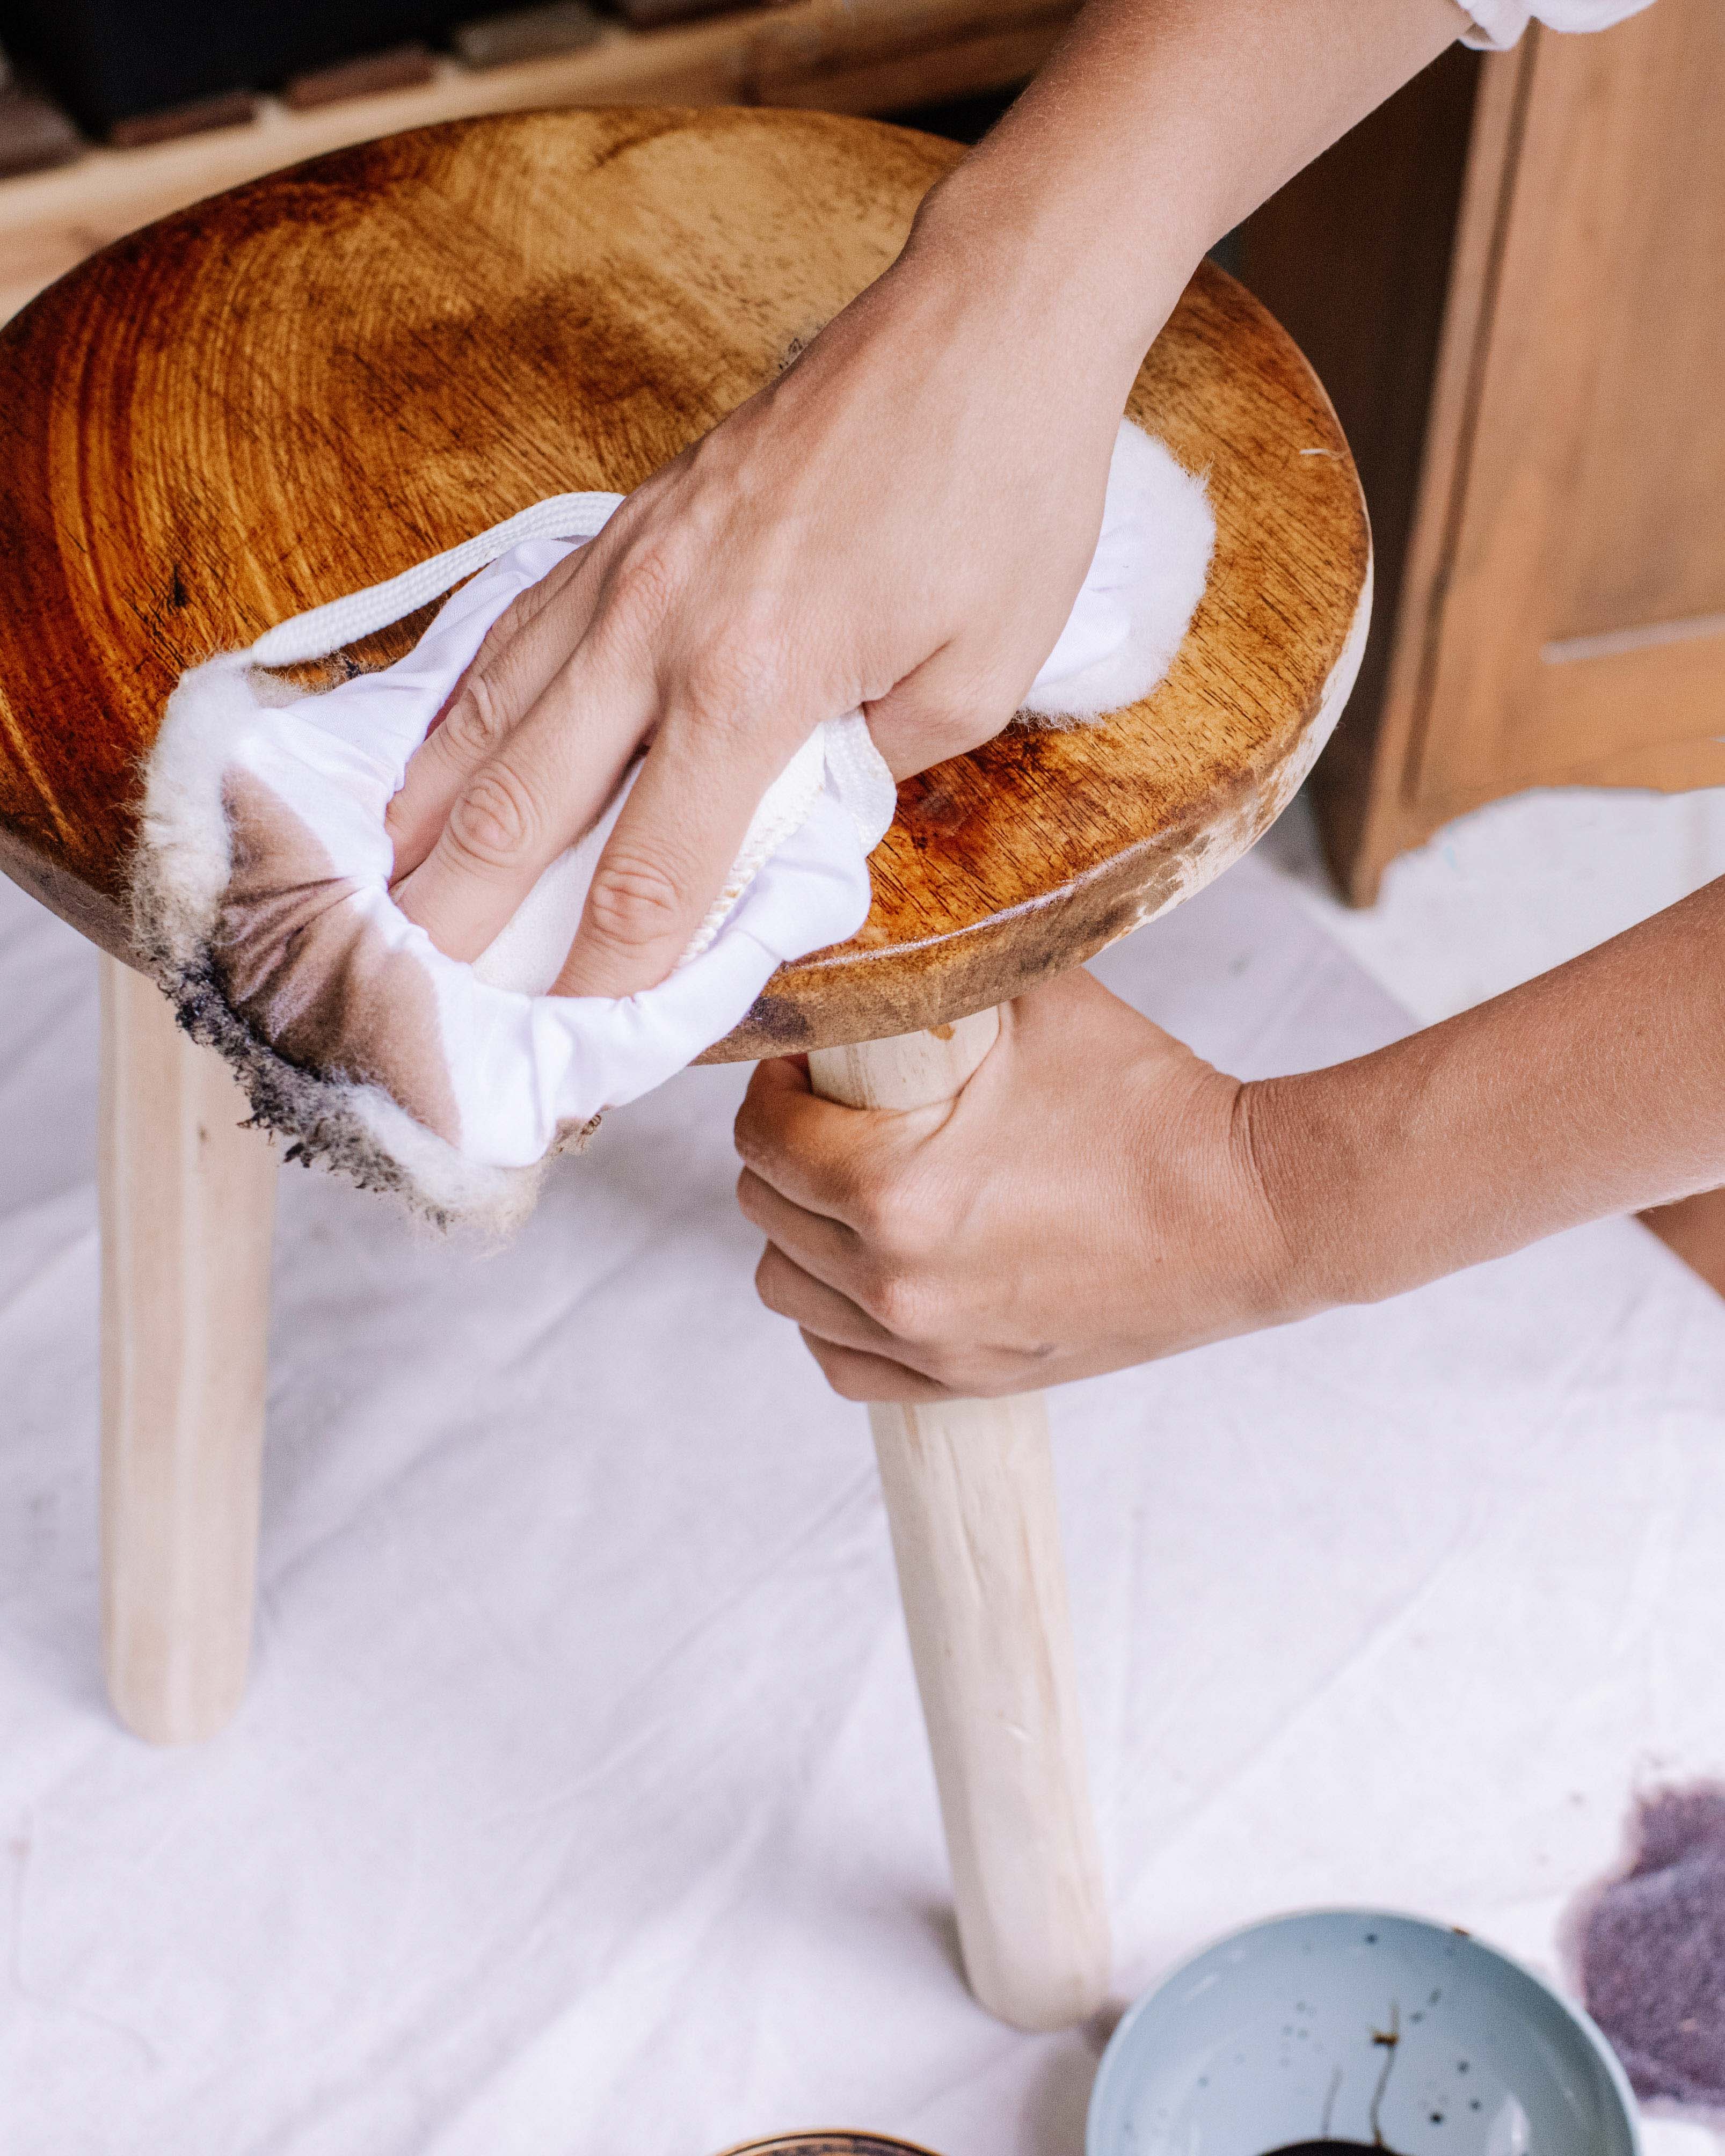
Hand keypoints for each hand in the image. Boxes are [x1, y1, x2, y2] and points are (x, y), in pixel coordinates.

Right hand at [386, 222, 1161, 998]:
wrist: (981, 328)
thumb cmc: (1000, 501)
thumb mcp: (975, 679)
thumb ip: (870, 774)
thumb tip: (791, 813)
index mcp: (754, 686)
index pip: (651, 880)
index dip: (604, 982)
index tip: (575, 1051)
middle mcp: (658, 630)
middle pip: (526, 809)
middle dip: (464, 922)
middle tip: (413, 1001)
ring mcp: (625, 568)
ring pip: (490, 715)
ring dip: (432, 821)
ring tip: (385, 897)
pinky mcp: (623, 524)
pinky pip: (513, 635)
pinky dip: (461, 712)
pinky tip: (437, 759)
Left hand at [733, 969, 1305, 1402]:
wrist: (1251, 1211)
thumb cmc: (1152, 1105)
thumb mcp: (1034, 1001)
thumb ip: (935, 970)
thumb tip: (869, 940)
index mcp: (891, 1186)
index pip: (762, 1136)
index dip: (779, 1084)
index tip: (814, 1064)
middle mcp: (894, 1279)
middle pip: (764, 1208)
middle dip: (787, 1148)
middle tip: (839, 1113)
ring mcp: (928, 1340)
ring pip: (789, 1289)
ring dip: (804, 1232)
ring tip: (857, 1188)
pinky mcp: (965, 1378)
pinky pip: (841, 1361)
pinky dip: (839, 1315)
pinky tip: (876, 1268)